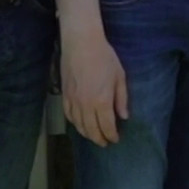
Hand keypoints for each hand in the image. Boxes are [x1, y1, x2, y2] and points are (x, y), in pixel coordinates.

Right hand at [61, 31, 128, 145]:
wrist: (81, 45)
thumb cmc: (104, 58)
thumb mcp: (119, 77)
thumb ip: (121, 99)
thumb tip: (124, 116)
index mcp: (101, 101)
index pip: (106, 126)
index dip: (111, 135)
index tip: (115, 140)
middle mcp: (85, 105)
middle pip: (91, 129)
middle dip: (99, 138)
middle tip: (105, 143)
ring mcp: (73, 101)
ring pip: (78, 125)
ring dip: (87, 134)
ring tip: (94, 137)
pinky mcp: (64, 96)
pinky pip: (69, 116)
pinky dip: (75, 124)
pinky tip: (80, 125)